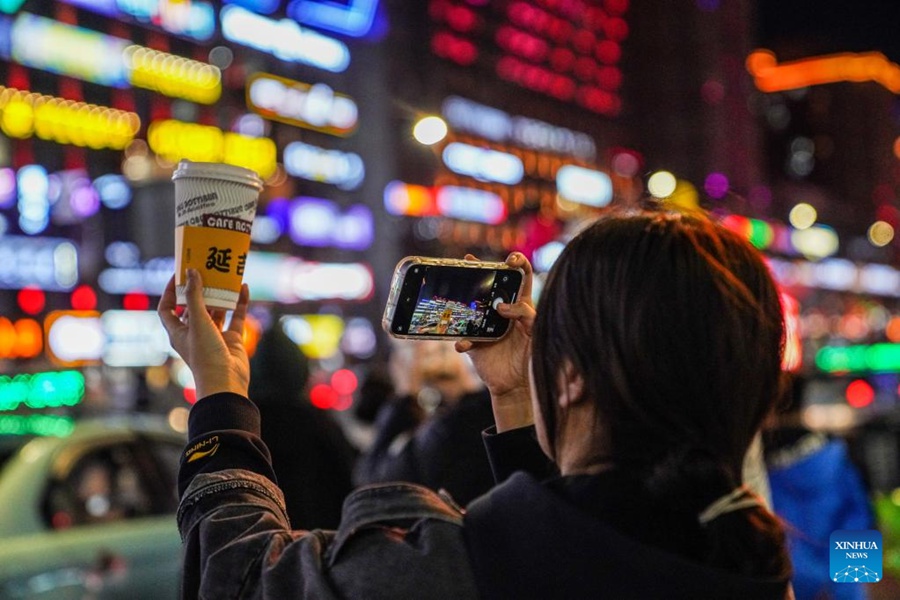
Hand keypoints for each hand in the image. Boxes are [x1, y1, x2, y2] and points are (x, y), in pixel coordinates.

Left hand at [158, 269, 250, 398]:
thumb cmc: (205, 355)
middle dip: (198, 290)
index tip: (178, 275)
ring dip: (219, 295)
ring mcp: (214, 336)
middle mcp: (194, 333)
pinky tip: (243, 288)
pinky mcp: (232, 339)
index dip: (169, 292)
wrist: (226, 381)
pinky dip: (239, 302)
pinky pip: (236, 316)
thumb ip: (195, 296)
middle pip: (193, 307)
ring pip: (215, 310)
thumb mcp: (197, 321)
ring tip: (223, 277)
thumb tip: (191, 272)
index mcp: (178, 332)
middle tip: (204, 271)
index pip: (167, 309)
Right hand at [455, 252, 535, 430]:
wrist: (517, 385)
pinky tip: (464, 344)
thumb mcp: (537, 334)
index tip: (511, 259)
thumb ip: (527, 316)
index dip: (518, 263)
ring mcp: (486, 326)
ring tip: (454, 286)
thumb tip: (502, 306)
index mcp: (522, 306)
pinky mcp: (474, 343)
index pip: (522, 278)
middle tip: (470, 260)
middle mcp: (502, 312)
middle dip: (480, 269)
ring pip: (471, 306)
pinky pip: (463, 338)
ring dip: (461, 296)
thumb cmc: (531, 358)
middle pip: (490, 285)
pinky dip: (462, 341)